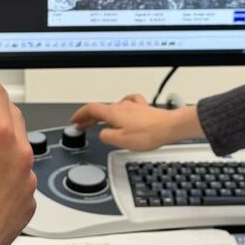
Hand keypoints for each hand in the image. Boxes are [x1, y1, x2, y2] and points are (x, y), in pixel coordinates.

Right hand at [71, 94, 203, 149]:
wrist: (169, 127)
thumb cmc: (148, 133)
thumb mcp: (120, 141)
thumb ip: (106, 137)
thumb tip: (103, 134)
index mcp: (113, 113)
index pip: (90, 109)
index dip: (80, 114)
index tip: (75, 120)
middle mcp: (122, 106)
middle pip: (100, 108)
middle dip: (89, 116)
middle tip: (83, 124)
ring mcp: (133, 106)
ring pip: (113, 107)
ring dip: (104, 114)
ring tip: (101, 121)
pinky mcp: (143, 108)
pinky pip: (129, 104)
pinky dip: (122, 108)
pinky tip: (124, 109)